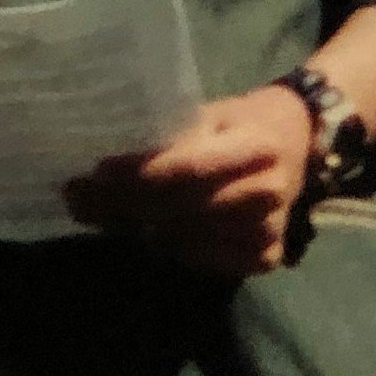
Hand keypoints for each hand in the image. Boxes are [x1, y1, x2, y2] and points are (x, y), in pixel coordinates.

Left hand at [65, 86, 316, 275]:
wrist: (298, 141)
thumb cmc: (242, 121)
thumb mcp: (210, 114)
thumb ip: (170, 139)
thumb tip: (103, 162)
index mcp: (257, 147)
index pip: (188, 169)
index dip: (138, 175)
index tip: (93, 174)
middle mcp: (268, 193)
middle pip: (181, 208)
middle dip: (122, 205)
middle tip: (77, 199)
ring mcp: (270, 231)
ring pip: (186, 239)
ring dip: (138, 230)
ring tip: (102, 215)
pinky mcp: (267, 258)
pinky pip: (204, 261)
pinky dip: (171, 249)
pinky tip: (149, 232)